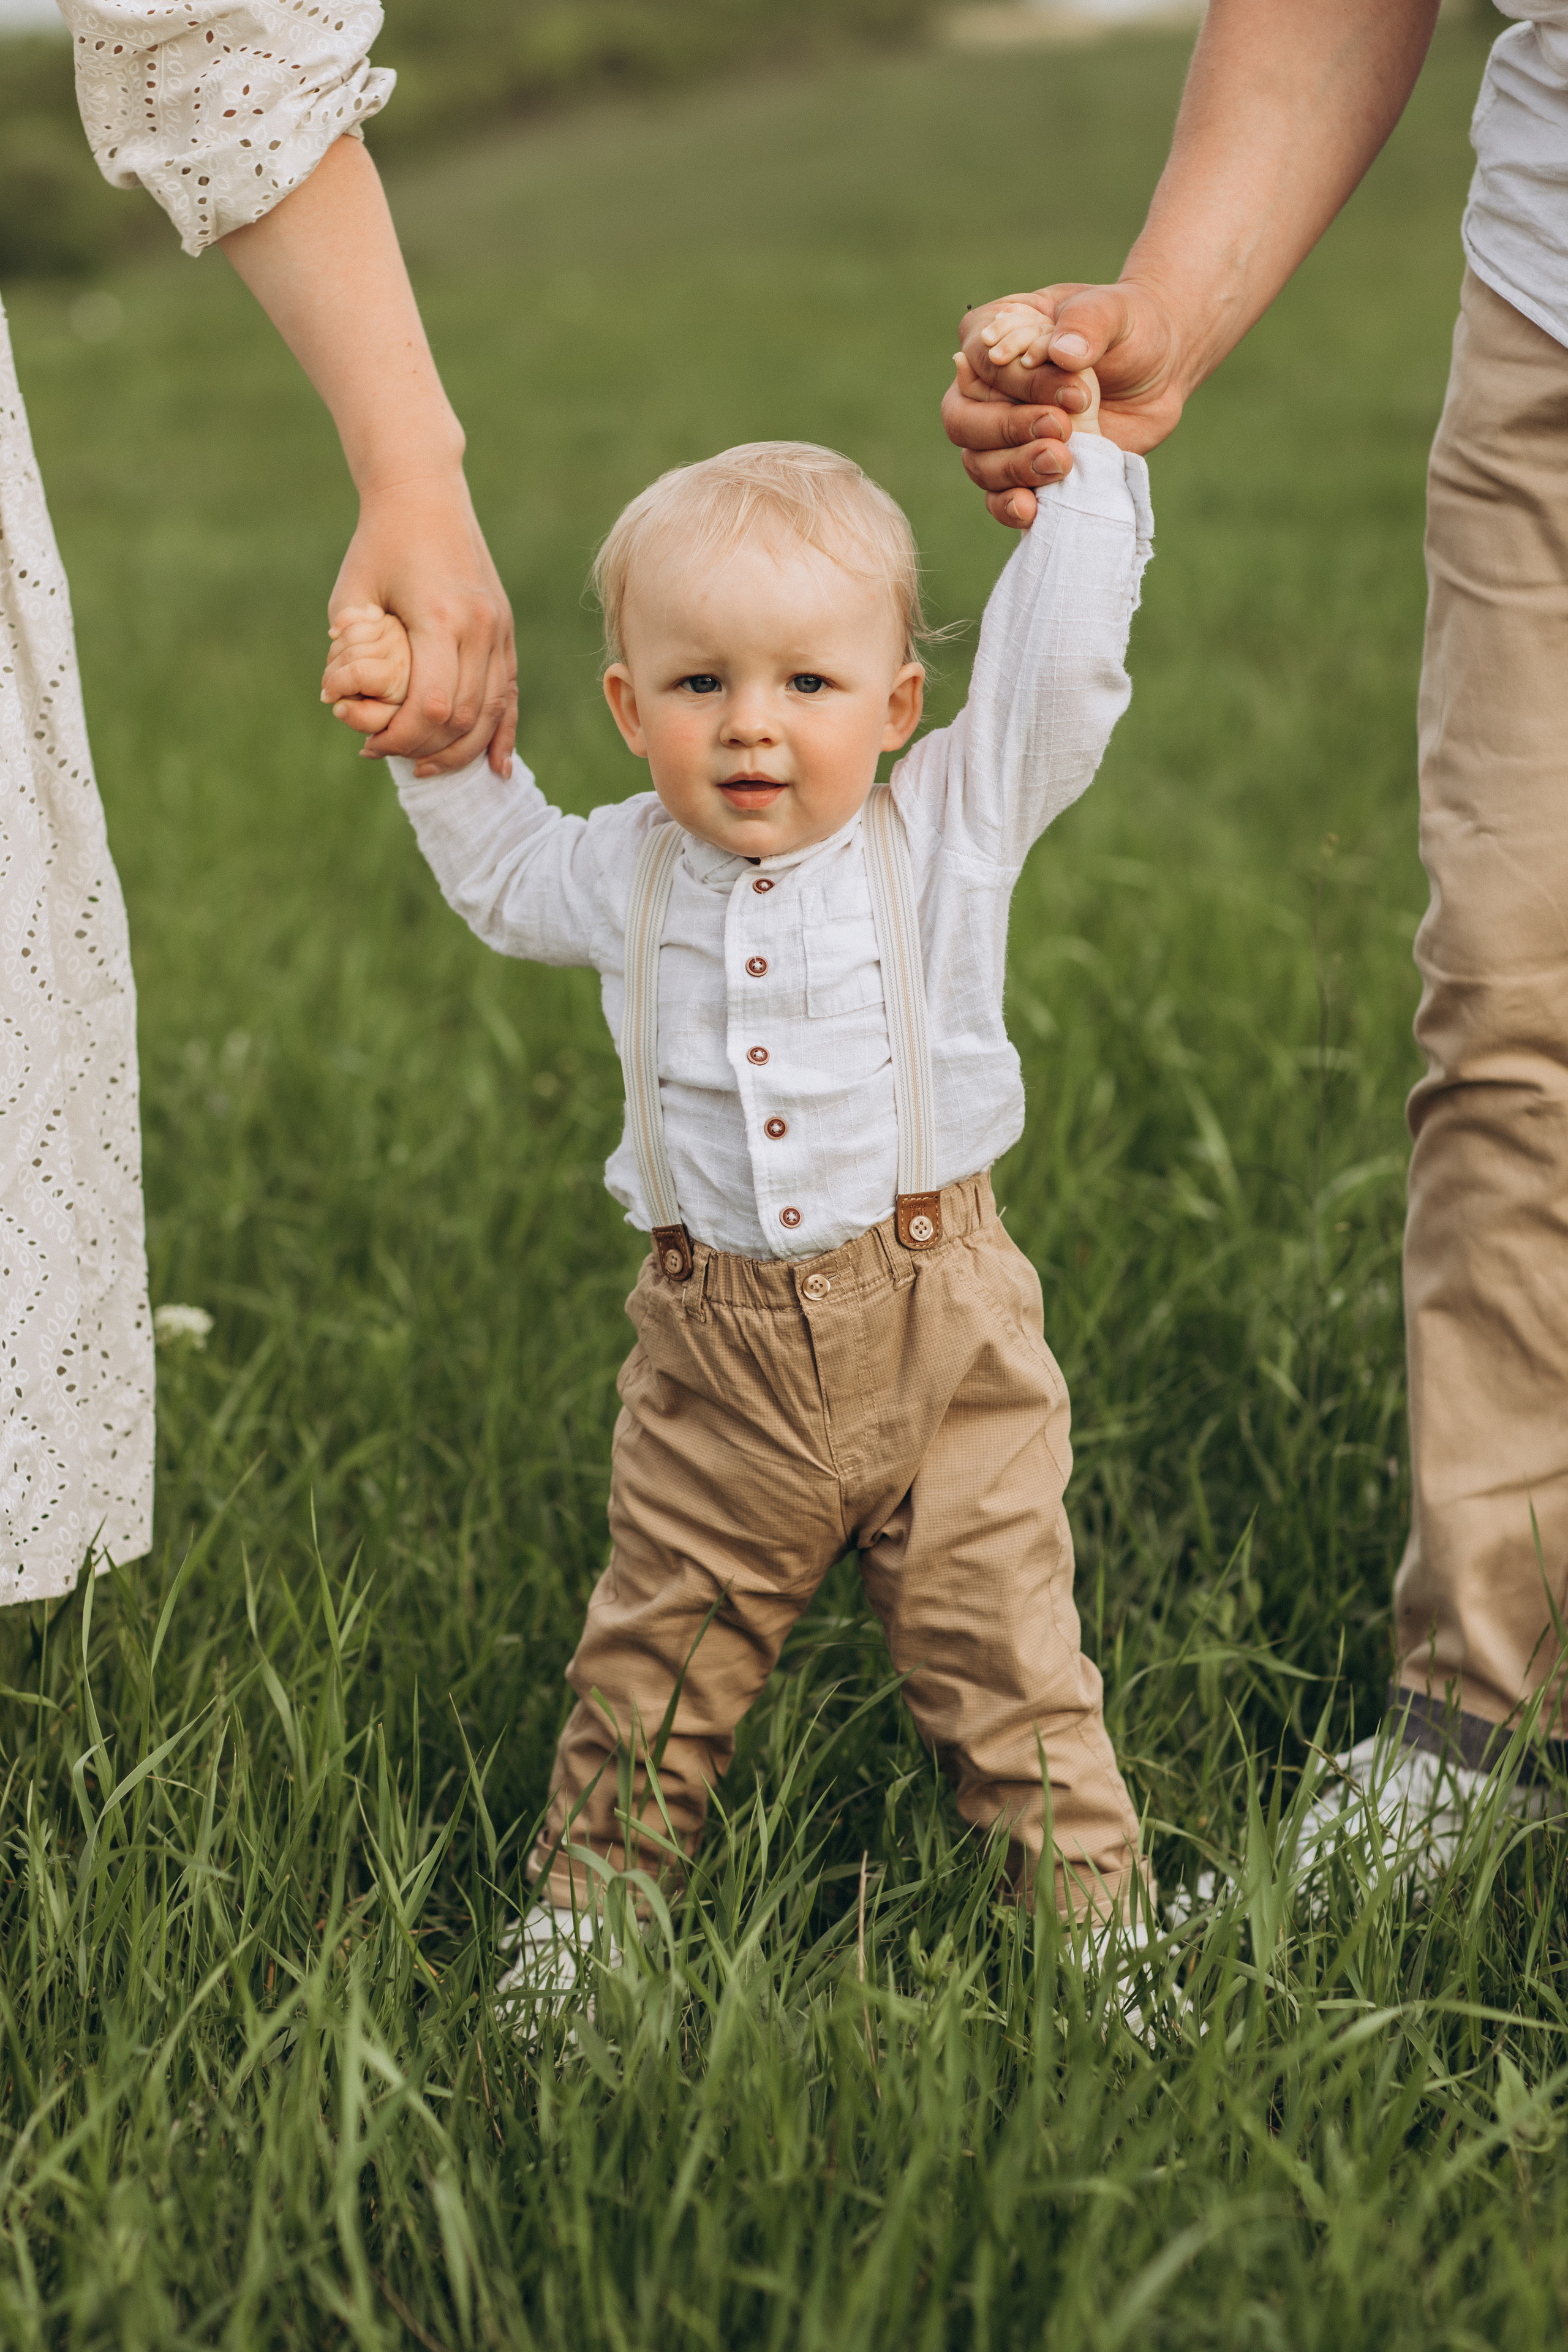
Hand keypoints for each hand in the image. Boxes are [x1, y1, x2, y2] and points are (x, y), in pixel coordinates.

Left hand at [329, 468, 517, 777]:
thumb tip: (338, 703)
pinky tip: (497, 768)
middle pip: (463, 718)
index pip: (432, 706)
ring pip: (491, 713)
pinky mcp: (506, 632)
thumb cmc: (378, 543)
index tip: (369, 744)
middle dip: (424, 747)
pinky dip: (502, 734)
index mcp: (441, 619)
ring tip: (427, 767)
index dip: (401, 737)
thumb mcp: (351, 594)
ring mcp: (500, 631)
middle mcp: (481, 629)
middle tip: (389, 755)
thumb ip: (347, 651)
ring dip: (460, 750)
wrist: (424, 494)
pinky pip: (510, 695)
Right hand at [943, 279, 1187, 526]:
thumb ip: (1087, 321)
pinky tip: (1031, 510)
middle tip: (1061, 429)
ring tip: (1062, 462)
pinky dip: (1008, 507)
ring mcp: (1003, 437)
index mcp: (996, 337)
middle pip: (964, 420)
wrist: (1160, 372)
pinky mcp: (1026, 472)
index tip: (1076, 393)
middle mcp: (987, 390)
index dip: (1018, 382)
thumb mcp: (1115, 310)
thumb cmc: (1129, 329)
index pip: (980, 360)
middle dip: (1009, 429)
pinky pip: (998, 499)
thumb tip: (1063, 353)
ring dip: (1014, 468)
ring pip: (978, 463)